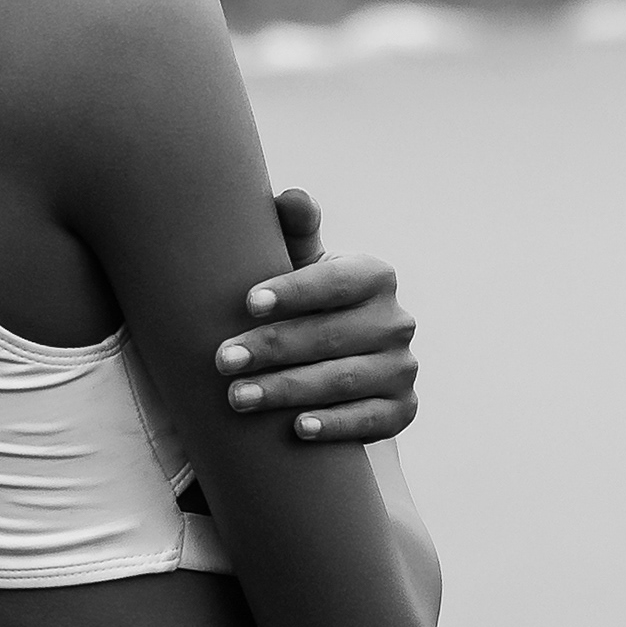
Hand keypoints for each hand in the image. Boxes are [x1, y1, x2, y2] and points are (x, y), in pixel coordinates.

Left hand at [213, 188, 418, 444]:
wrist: (339, 359)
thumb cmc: (308, 302)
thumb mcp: (303, 264)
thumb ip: (296, 229)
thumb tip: (290, 197)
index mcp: (376, 276)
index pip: (336, 282)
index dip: (294, 292)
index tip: (247, 303)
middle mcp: (397, 321)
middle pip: (332, 336)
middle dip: (274, 348)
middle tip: (223, 360)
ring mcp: (402, 368)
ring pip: (344, 381)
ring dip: (289, 390)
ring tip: (238, 397)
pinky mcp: (402, 410)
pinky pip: (369, 421)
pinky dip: (334, 426)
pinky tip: (298, 429)